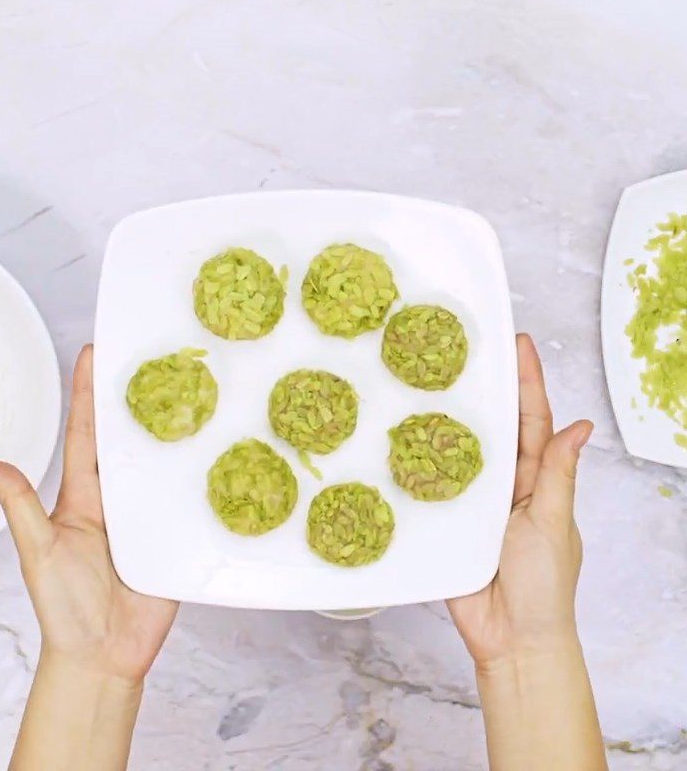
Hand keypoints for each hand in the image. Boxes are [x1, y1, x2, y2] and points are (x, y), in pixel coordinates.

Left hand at [0, 345, 177, 684]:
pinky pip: (193, 499)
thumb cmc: (65, 606)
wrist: (104, 655)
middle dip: (143, 397)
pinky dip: (207, 475)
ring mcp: (151, 515)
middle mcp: (120, 497)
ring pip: (167, 463)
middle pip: (133, 438)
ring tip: (199, 390)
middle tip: (160, 356)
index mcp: (85, 494)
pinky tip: (225, 449)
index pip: (88, 432)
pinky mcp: (177, 536)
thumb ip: (20, 506)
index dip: (89, 392)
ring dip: (181, 429)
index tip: (96, 351)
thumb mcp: (39, 551)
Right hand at [446, 334, 606, 770]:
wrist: (511, 637)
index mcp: (537, 479)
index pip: (534, 421)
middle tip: (465, 350)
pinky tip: (402, 438)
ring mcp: (473, 500)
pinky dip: (420, 463)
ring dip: (448, 419)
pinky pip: (432, 485)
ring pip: (458, 450)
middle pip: (493, 427)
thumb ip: (558, 476)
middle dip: (484, 388)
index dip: (528, 382)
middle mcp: (504, 483)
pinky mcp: (446, 519)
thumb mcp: (553, 523)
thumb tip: (579, 426)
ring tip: (429, 382)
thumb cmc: (543, 584)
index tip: (519, 345)